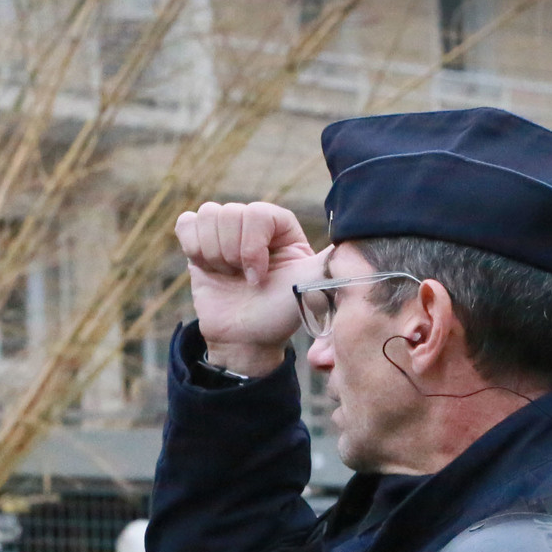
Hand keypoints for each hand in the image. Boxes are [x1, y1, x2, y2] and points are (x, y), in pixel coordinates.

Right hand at [176, 202, 323, 377]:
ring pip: (207, 215)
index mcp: (281, 226)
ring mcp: (225, 232)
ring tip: (229, 276)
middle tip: (244, 280)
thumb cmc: (279, 314)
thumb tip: (366, 240)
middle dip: (233, 254)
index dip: (252, 247)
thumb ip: (333, 260)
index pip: (258, 213)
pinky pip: (186, 223)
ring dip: (214, 254)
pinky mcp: (199, 244)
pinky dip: (193, 247)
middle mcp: (254, 224)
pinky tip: (209, 268)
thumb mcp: (312, 284)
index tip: (259, 277)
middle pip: (229, 212)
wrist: (246, 339)